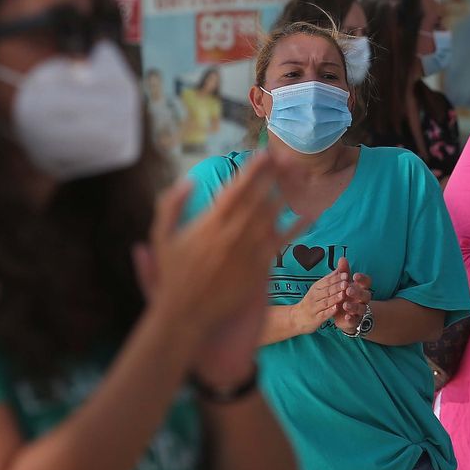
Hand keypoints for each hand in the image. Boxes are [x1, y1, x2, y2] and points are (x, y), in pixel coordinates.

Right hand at [135, 150, 309, 330]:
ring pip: (273, 217)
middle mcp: (231, 234)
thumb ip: (171, 206)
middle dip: (274, 176)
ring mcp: (247, 252)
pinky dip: (296, 228)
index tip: (265, 154)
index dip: (253, 171)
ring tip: (297, 177)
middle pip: (259, 198)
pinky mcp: (259, 269)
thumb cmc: (173, 276)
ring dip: (286, 194)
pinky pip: (281, 244)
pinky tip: (308, 216)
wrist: (186, 315)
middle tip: (288, 157)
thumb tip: (188, 181)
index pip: (236, 189)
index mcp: (209, 223)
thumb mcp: (161, 238)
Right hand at [284, 267, 349, 335]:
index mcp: (316, 287)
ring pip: (326, 302)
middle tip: (346, 283)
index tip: (346, 274)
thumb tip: (340, 269)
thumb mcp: (318, 289)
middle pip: (326, 291)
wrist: (298, 317)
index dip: (336, 278)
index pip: (327, 281)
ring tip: (343, 294)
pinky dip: (330, 311)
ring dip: (335, 298)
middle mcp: (314, 296)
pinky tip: (336, 309)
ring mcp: (315, 308)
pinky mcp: (316, 318)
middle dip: (336, 287)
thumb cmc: (312, 301)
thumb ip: (330, 279)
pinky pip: (323, 314)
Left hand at [330, 258, 373, 333]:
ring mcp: (360, 311)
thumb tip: (342, 258)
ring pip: (361, 308)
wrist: (345, 316)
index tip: (355, 276)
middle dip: (357, 292)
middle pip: (366, 295)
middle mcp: (363, 299)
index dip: (362, 279)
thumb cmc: (345, 296)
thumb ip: (343, 272)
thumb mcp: (344, 284)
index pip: (367, 282)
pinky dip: (351, 319)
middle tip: (348, 289)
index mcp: (361, 288)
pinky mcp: (355, 321)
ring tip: (345, 305)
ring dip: (354, 306)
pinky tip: (346, 317)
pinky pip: (355, 321)